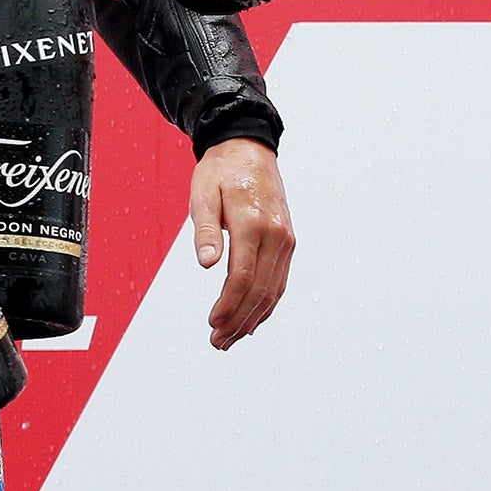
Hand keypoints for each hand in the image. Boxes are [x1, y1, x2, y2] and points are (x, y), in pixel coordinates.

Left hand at [189, 137, 292, 349]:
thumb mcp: (202, 194)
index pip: (243, 277)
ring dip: (253, 317)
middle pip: (260, 290)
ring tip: (231, 338)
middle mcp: (276, 235)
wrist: (248, 148)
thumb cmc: (220, 171)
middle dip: (239, 320)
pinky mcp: (287, 240)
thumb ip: (204, 230)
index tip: (212, 324)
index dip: (228, 306)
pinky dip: (267, 303)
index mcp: (253, 223)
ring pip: (273, 290)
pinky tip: (252, 318)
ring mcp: (286, 239)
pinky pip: (279, 279)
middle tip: (218, 342)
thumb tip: (206, 265)